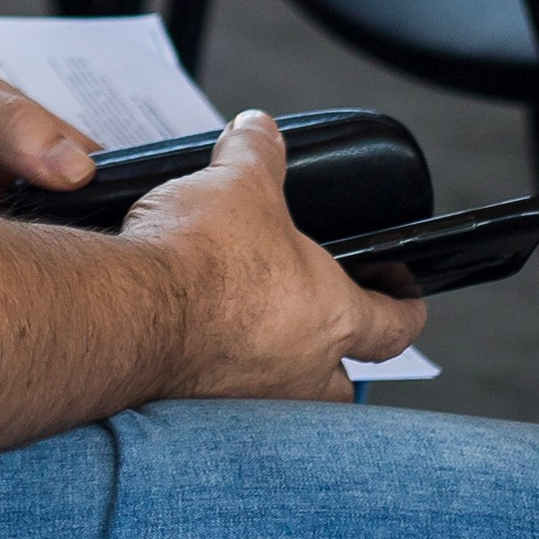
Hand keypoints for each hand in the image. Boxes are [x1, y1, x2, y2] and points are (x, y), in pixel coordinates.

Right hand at [120, 110, 422, 402]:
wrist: (133, 311)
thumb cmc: (202, 258)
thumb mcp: (240, 181)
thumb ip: (257, 152)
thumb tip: (259, 128)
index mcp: (333, 316)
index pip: (396, 325)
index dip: (405, 306)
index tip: (405, 293)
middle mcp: (303, 372)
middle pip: (343, 381)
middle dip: (337, 356)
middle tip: (318, 323)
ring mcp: (254, 399)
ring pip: (285, 396)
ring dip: (277, 369)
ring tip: (250, 331)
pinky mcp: (203, 409)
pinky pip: (228, 401)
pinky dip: (220, 375)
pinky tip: (197, 343)